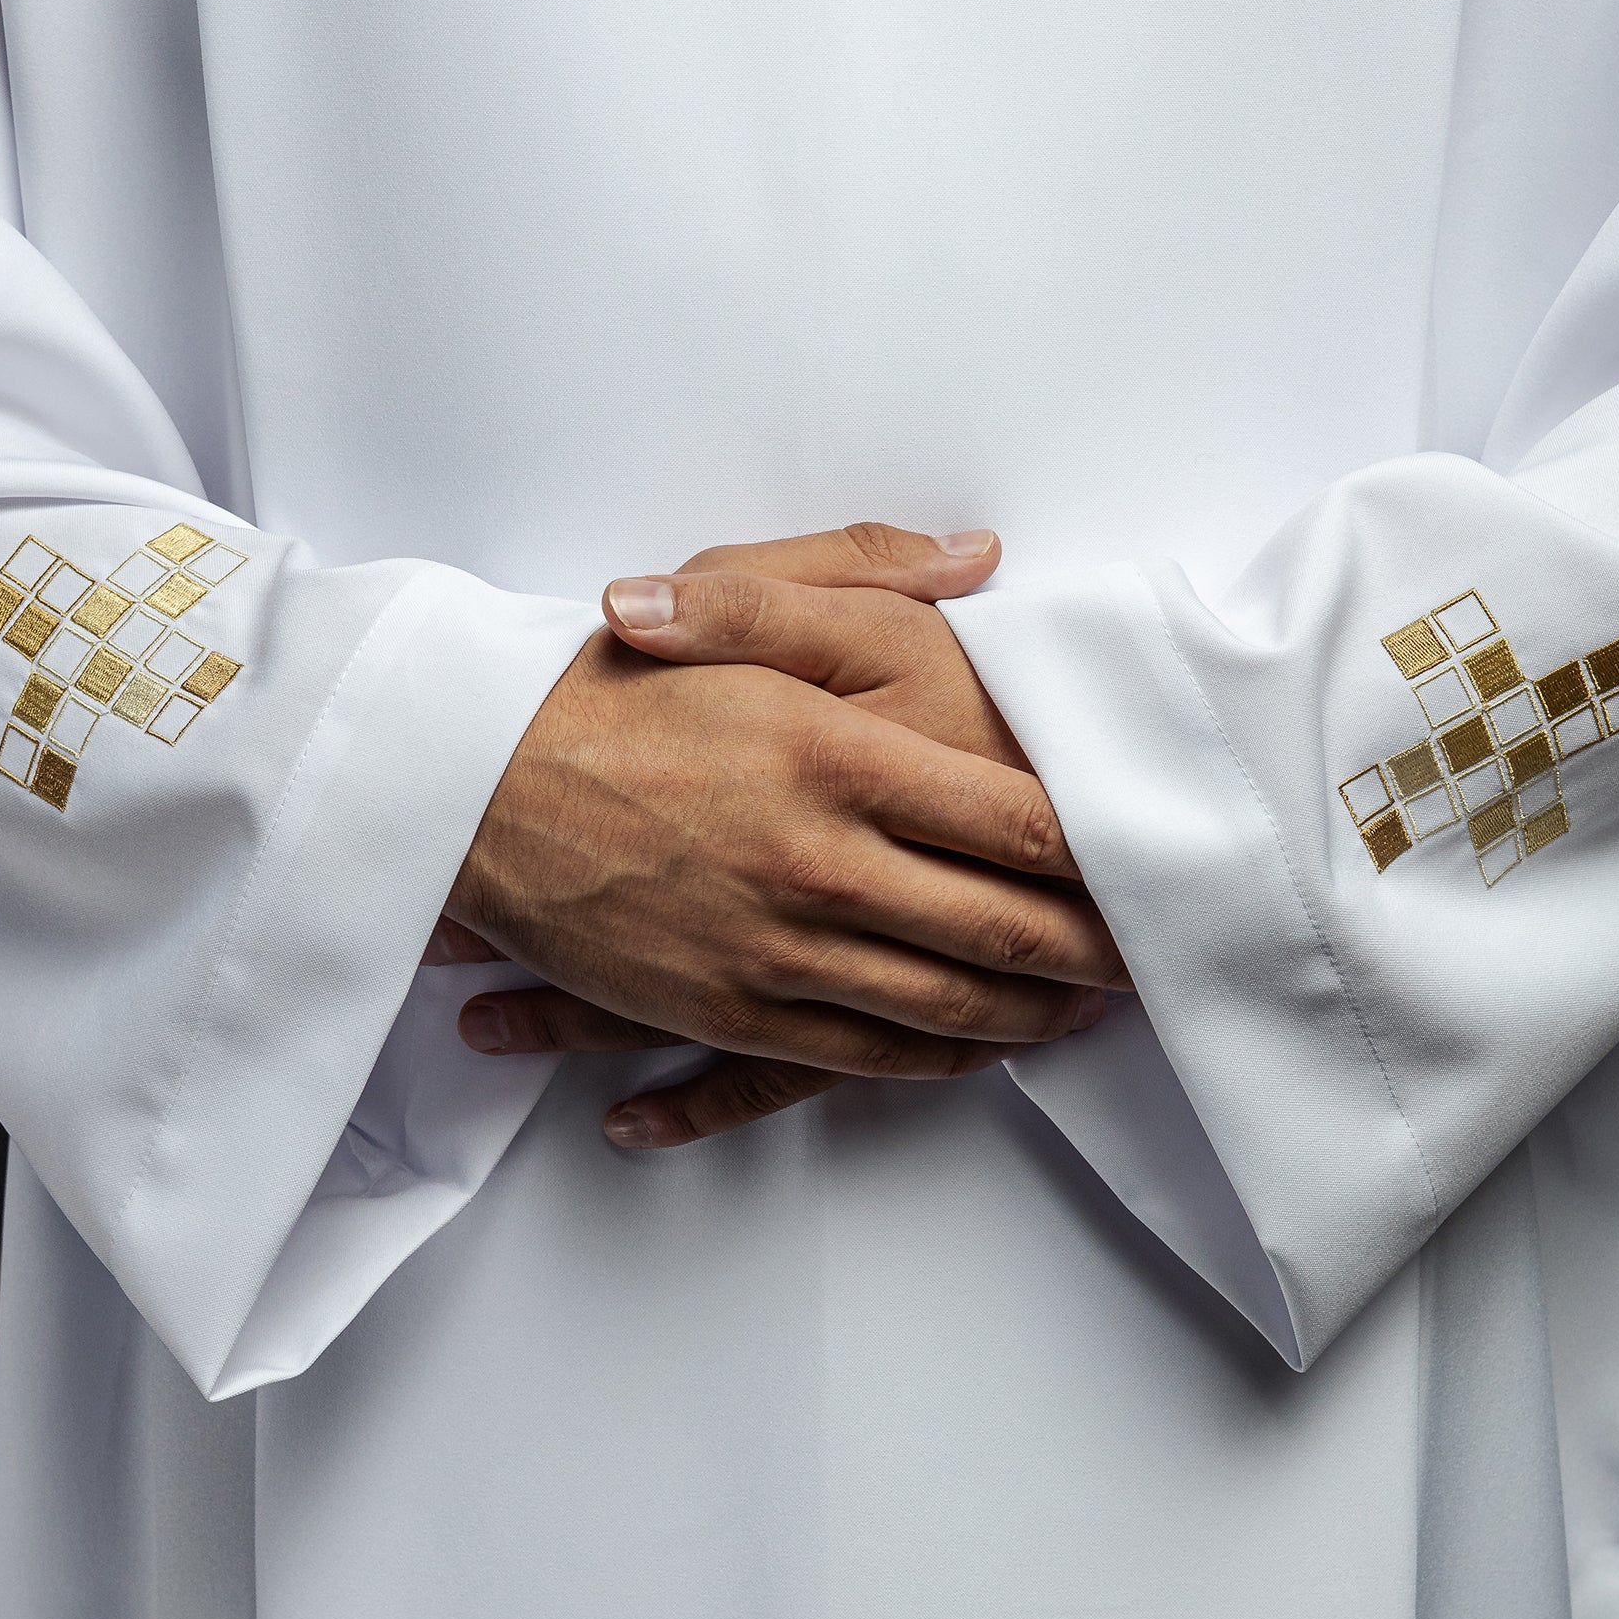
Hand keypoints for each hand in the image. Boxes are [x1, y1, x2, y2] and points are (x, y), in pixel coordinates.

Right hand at [437, 530, 1121, 1147]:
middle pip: (1005, 930)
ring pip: (948, 1008)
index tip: (1143, 859)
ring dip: (1032, 1018)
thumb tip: (980, 556)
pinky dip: (937, 1061)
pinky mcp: (732, 1011)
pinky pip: (865, 1058)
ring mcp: (779, 951)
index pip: (1017, 821)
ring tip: (1083, 1013)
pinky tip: (975, 1054)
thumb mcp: (734, 588)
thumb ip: (865, 564)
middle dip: (1092, 954)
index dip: (1098, 853)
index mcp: (840, 755)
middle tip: (1145, 956)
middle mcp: (823, 863)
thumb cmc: (604, 687)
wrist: (472, 789)